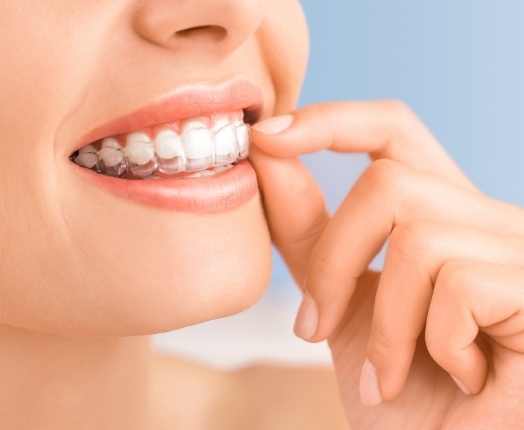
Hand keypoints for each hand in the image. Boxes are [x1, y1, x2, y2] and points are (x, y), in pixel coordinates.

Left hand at [250, 101, 523, 428]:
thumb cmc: (400, 393)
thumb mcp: (340, 303)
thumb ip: (309, 232)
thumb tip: (268, 155)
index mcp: (440, 215)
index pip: (392, 132)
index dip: (332, 122)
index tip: (268, 136)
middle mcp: (487, 220)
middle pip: (388, 181)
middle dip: (333, 258)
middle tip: (314, 326)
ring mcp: (520, 250)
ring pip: (416, 238)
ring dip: (382, 323)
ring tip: (389, 375)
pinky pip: (457, 285)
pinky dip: (431, 345)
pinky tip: (460, 379)